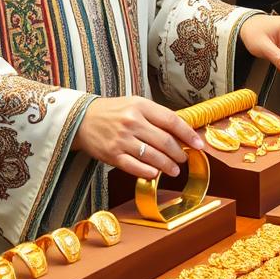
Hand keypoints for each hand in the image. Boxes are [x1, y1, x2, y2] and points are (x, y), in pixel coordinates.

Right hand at [72, 96, 203, 179]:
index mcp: (140, 106)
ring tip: (174, 170)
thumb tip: (181, 131)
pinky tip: (156, 173)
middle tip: (184, 158)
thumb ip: (156, 116)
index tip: (198, 144)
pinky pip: (135, 167)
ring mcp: (122, 139)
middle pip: (165, 141)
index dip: (188, 134)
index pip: (171, 120)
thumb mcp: (135, 104)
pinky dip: (149, 172)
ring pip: (153, 156)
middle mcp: (132, 122)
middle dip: (179, 153)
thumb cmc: (113, 112)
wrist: (81, 119)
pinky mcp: (112, 155)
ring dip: (168, 165)